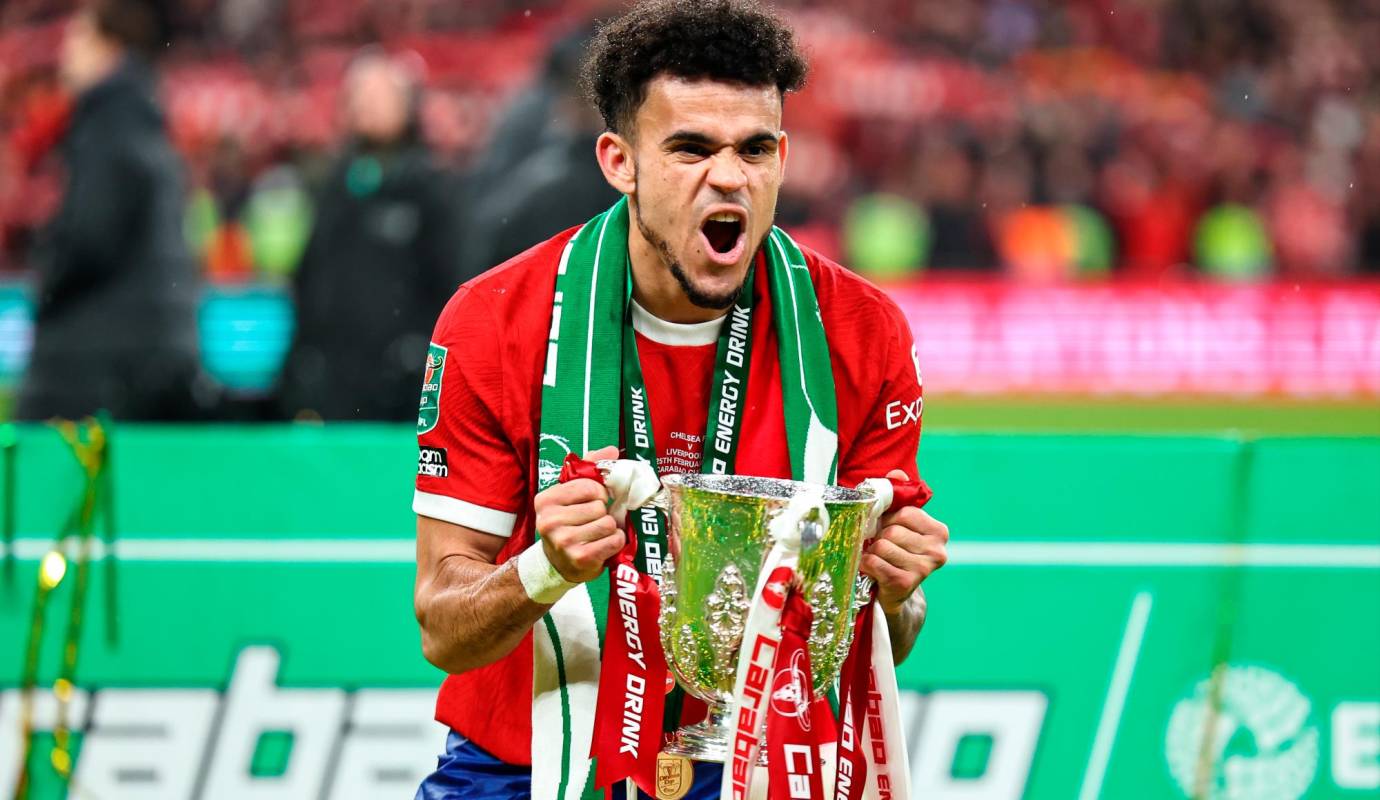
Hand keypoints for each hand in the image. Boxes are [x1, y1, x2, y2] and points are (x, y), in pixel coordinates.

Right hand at [534, 446, 622, 582]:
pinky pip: (614, 540)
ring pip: (608, 523)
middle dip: (603, 512)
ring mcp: (564, 541)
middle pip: (599, 506)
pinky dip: (615, 541)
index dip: (598, 492)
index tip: (592, 500)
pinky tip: (603, 545)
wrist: (558, 564)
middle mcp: (550, 521)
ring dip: (610, 528)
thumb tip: (612, 450)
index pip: (587, 485)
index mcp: (545, 500)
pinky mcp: (580, 558)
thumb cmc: (568, 523)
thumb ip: (589, 468)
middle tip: (593, 521)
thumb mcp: (570, 495)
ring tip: (597, 533)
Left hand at [860, 469, 948, 614]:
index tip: (886, 528)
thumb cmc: (894, 552)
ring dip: (872, 551)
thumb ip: (898, 496)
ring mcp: (924, 569)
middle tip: (878, 545)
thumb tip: (897, 473)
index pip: (906, 512)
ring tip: (876, 558)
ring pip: (883, 546)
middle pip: (893, 530)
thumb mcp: (897, 523)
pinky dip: (866, 564)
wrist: (893, 594)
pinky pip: (875, 562)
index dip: (888, 518)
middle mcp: (937, 551)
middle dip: (879, 536)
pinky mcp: (906, 583)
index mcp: (939, 532)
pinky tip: (871, 569)